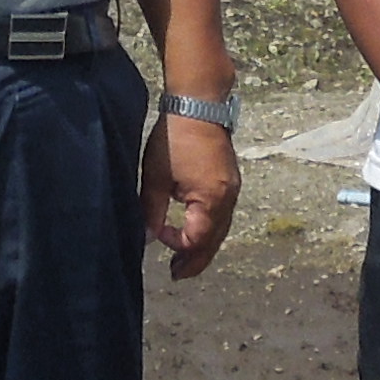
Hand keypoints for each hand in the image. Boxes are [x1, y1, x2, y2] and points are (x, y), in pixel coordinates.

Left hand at [143, 112, 239, 281]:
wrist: (199, 104)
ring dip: (204, 247)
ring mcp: (233, 189)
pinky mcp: (230, 180)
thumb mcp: (156, 177)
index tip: (156, 233)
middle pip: (214, 241)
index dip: (175, 244)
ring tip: (186, 260)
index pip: (196, 239)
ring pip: (221, 230)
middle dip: (196, 260)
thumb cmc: (175, 139)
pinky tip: (197, 230)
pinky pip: (223, 215)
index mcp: (211, 200)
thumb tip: (146, 238)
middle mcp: (228, 199)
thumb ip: (150, 211)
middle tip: (177, 275)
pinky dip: (210, 229)